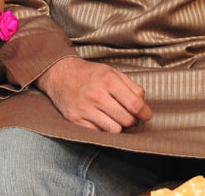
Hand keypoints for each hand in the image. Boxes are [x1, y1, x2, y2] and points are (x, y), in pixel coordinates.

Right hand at [36, 56, 151, 132]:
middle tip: (125, 114)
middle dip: (130, 119)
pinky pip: (98, 133)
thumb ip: (130, 86)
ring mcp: (84, 108)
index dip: (144, 113)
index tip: (145, 115)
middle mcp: (96, 94)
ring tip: (113, 117)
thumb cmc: (89, 74)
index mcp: (108, 80)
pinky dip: (102, 129)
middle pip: (127, 120)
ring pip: (114, 130)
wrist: (59, 74)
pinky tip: (100, 120)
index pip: (135, 104)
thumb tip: (142, 103)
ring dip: (117, 126)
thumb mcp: (111, 71)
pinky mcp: (75, 120)